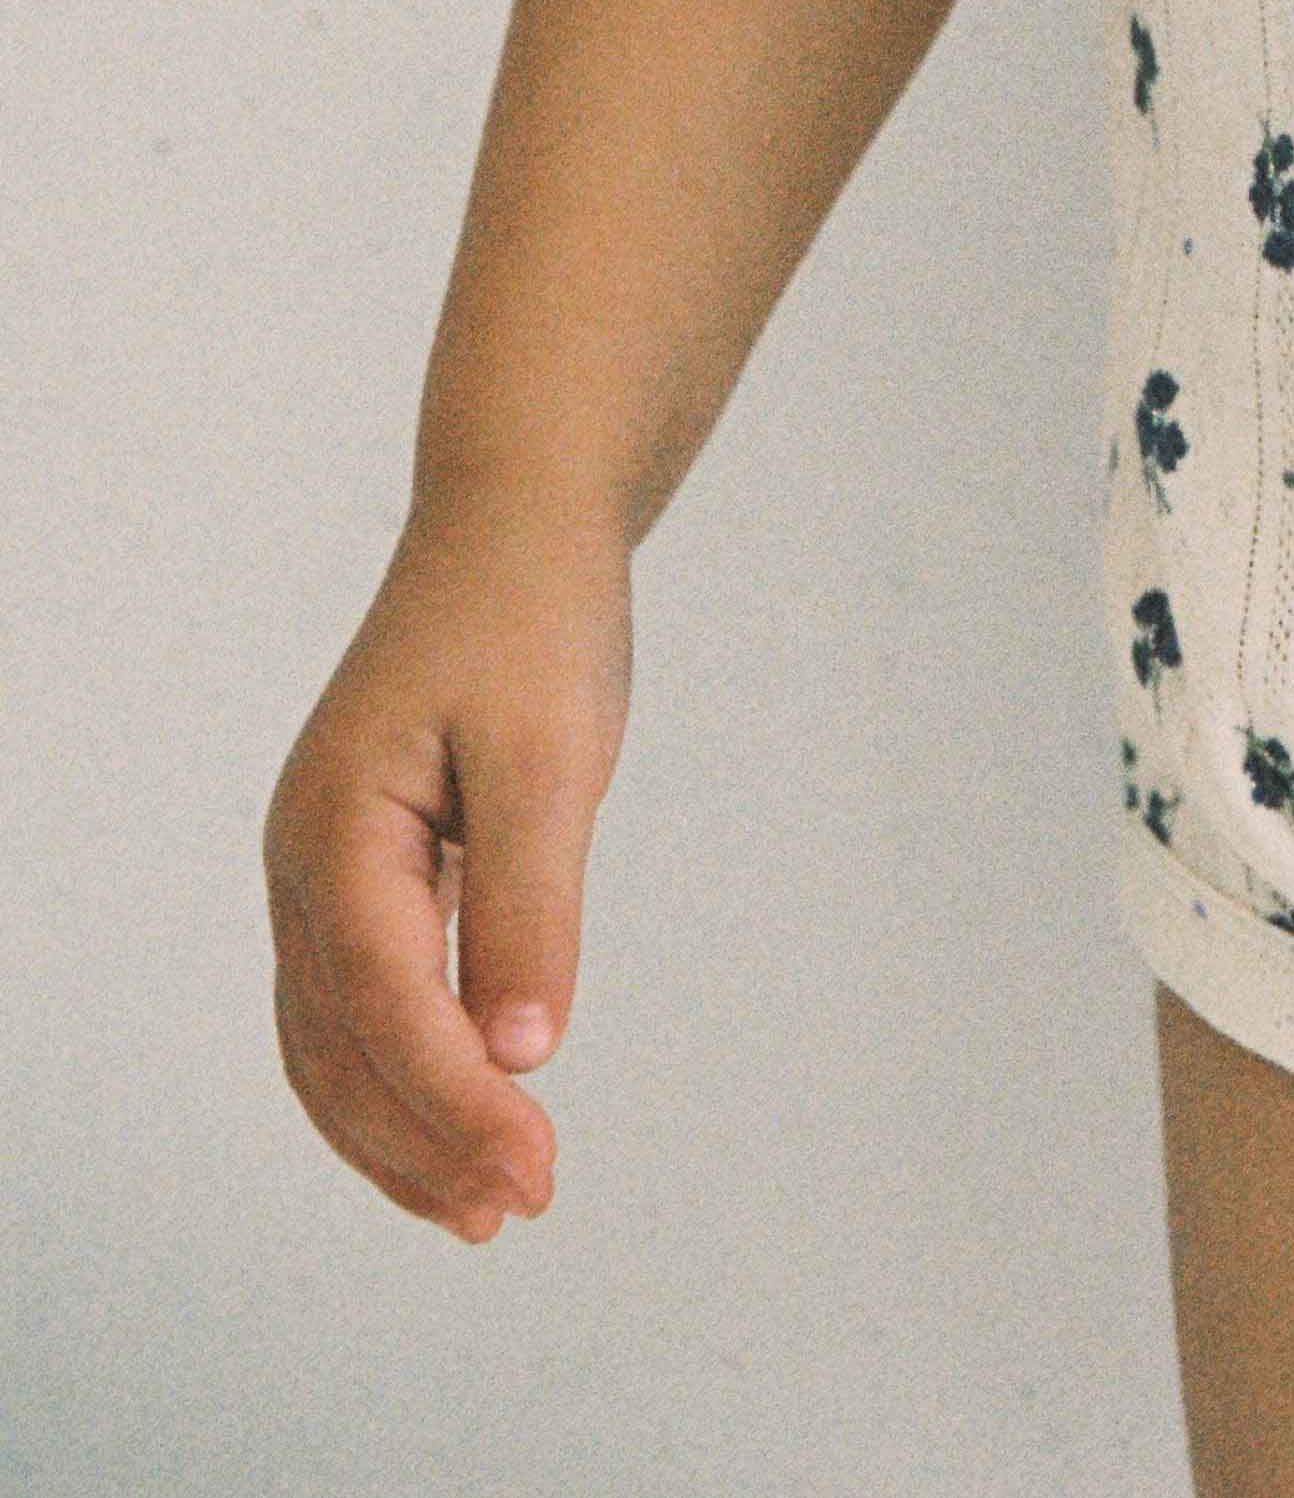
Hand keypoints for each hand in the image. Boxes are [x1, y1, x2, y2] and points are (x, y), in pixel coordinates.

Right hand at [263, 497, 632, 1244]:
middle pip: (340, 1046)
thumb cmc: (531, 621)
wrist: (511, 525)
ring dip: (400, 1131)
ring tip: (484, 1206)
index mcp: (337, 828)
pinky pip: (355, 1004)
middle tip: (520, 1206)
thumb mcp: (549, 753)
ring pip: (333, 1042)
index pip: (388, 1006)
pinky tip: (460, 1118)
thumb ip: (529, 902)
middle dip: (423, 1140)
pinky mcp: (359, 870)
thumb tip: (524, 1052)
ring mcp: (320, 870)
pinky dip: (399, 1075)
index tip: (536, 1170)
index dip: (457, 1102)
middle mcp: (305, 862)